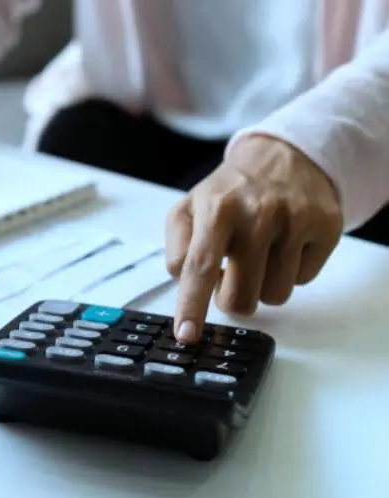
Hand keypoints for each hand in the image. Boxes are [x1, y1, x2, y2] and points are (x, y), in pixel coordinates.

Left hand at [165, 135, 342, 342]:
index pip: (199, 266)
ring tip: (258, 253)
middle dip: (231, 298)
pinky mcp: (325, 228)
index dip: (192, 305)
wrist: (284, 156)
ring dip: (261, 284)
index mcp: (216, 208)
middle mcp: (258, 213)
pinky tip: (283, 244)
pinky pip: (302, 280)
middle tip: (231, 274)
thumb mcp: (190, 208)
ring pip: (274, 296)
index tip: (187, 335)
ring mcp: (295, 221)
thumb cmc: (230, 192)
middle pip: (240, 297)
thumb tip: (184, 281)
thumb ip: (177, 247)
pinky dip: (289, 270)